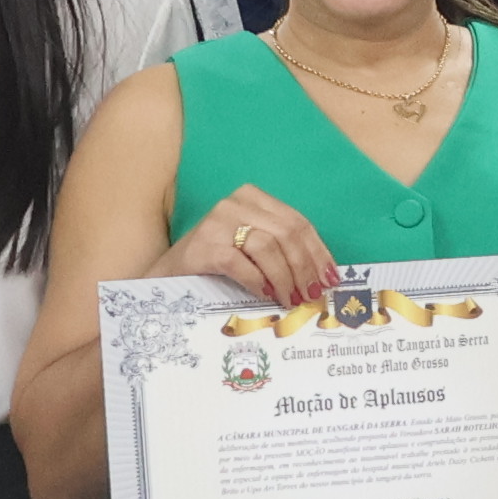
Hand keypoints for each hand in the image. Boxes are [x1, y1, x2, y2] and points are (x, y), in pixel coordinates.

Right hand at [151, 182, 338, 308]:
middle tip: (312, 296)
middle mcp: (234, 203)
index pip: (297, 222)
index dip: (318, 252)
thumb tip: (323, 277)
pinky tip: (267, 296)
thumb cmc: (214, 266)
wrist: (166, 279)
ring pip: (268, 246)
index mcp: (252, 198)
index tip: (331, 278)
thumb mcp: (252, 251)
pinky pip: (240, 262)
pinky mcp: (203, 245)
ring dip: (286, 278)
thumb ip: (282, 252)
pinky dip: (259, 281)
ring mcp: (217, 222)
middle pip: (286, 233)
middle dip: (305, 268)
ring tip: (292, 301)